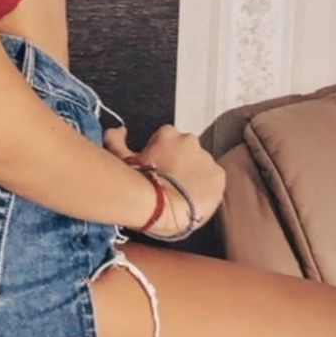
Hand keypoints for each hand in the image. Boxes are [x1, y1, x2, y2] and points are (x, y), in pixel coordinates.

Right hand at [104, 123, 225, 238]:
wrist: (160, 207)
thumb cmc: (138, 182)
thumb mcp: (121, 159)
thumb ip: (116, 140)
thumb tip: (120, 129)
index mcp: (168, 133)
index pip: (167, 141)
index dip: (161, 157)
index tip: (157, 171)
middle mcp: (190, 140)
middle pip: (186, 152)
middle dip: (179, 165)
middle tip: (169, 185)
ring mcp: (206, 158)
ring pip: (200, 166)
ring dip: (193, 176)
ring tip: (181, 196)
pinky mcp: (218, 176)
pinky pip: (214, 181)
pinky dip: (207, 189)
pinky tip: (194, 200)